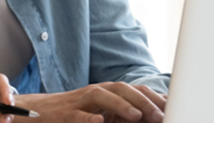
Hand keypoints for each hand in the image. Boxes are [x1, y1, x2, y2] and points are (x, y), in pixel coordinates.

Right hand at [13, 82, 165, 122]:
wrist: (38, 113)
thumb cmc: (75, 115)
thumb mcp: (103, 114)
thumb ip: (125, 114)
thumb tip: (154, 117)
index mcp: (108, 93)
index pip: (136, 91)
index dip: (156, 99)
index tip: (175, 109)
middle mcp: (96, 93)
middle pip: (122, 90)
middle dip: (143, 102)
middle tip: (161, 116)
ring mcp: (80, 102)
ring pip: (102, 97)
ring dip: (122, 106)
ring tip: (137, 116)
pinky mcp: (64, 114)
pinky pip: (77, 115)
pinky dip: (88, 118)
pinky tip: (99, 123)